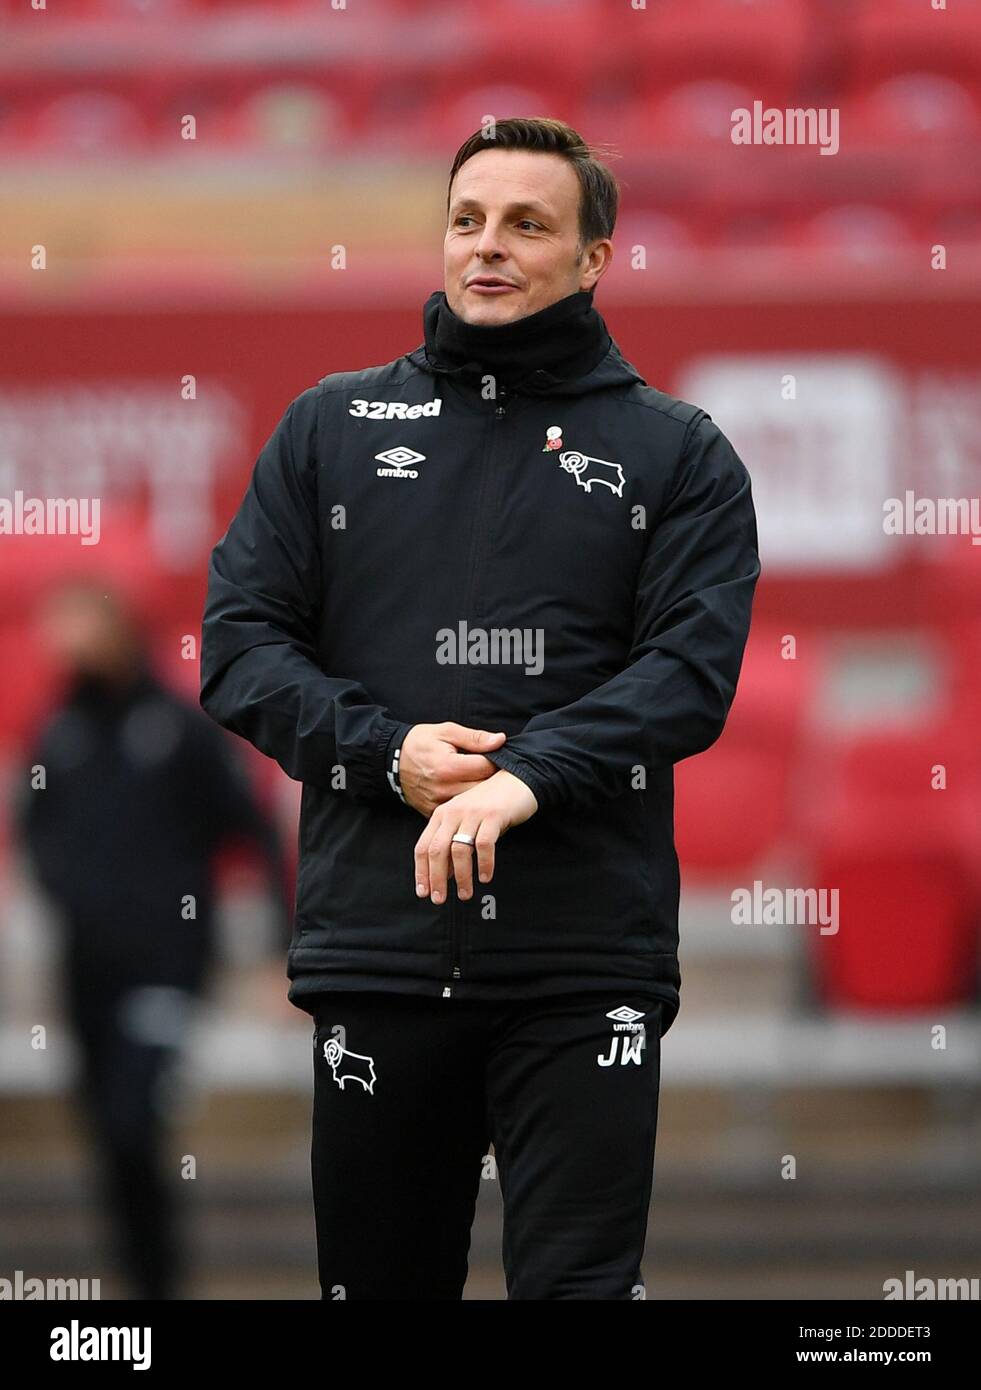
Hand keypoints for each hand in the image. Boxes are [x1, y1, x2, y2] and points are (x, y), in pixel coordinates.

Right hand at [399, 721, 507, 816]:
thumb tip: (500, 740)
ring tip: (484, 785)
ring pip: (472, 805)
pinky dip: (466, 806)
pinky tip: (470, 798)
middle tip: (495, 773)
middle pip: (483, 790)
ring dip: (481, 796)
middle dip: (492, 781)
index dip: (497, 762)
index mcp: (449, 766)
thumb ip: (475, 738)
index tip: (498, 758)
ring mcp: (437, 802)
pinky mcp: (432, 812)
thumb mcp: (446, 731)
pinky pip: (457, 813)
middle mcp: (444, 788)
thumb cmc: (420, 742)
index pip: (487, 768)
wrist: (390, 760)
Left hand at [413, 769, 538, 903]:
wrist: (516, 779)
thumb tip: (444, 874)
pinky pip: (484, 845)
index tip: (423, 892)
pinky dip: (484, 864)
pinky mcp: (493, 816)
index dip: (421, 872)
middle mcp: (454, 813)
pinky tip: (485, 877)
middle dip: (436, 878)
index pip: (423, 846)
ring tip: (465, 893)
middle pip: (437, 850)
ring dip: (461, 876)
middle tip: (439, 899)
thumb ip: (452, 842)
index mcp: (442, 815)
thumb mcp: (465, 820)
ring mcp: (473, 813)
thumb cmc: (490, 804)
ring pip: (459, 850)